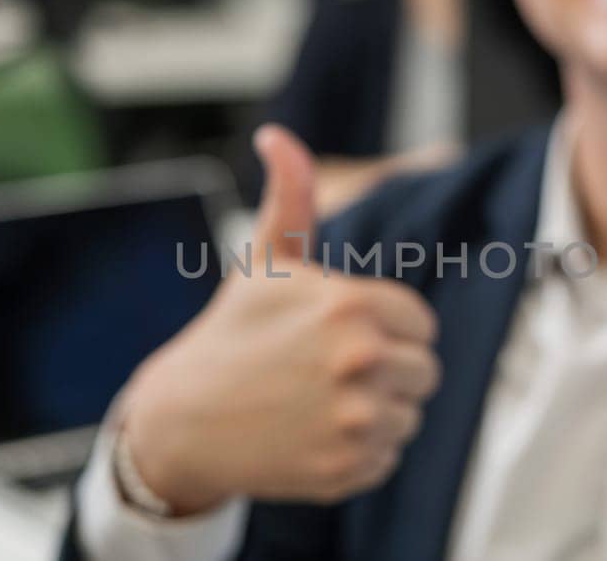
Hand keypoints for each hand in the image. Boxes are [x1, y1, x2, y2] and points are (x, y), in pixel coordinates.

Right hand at [117, 124, 440, 514]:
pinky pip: (388, 458)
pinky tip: (312, 436)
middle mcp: (361, 361)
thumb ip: (291, 197)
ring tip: (316, 403)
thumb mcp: (263, 262)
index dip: (386, 329)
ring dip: (374, 414)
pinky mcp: (349, 469)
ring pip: (408, 417)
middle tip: (327, 373)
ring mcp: (355, 420)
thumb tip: (278, 137)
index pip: (421, 324)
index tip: (339, 336)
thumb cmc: (233, 334)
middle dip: (386, 373)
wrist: (183, 420)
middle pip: (423, 373)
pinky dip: (358, 454)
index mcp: (352, 305)